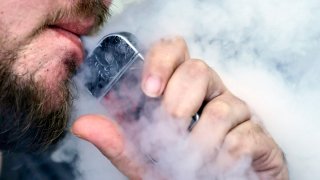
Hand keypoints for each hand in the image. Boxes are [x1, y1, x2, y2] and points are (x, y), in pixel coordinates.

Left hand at [71, 37, 287, 178]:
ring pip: (222, 109)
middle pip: (199, 71)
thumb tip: (83, 125)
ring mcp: (239, 113)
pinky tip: (219, 169)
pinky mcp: (260, 137)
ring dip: (201, 144)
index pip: (176, 51)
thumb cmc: (181, 174)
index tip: (148, 90)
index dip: (162, 60)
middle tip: (171, 131)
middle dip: (178, 104)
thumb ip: (118, 143)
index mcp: (184, 91)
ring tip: (194, 163)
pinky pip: (243, 138)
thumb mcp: (144, 160)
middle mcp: (213, 94)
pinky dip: (225, 159)